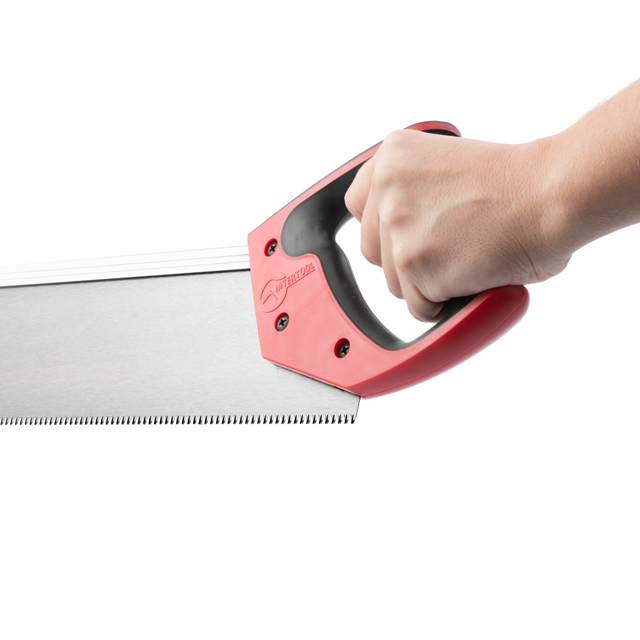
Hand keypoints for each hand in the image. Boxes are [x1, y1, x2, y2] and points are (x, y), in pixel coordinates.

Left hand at [344, 129, 569, 320]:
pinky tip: (469, 278)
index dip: (383, 227)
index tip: (403, 234)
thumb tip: (394, 231)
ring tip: (465, 260)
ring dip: (425, 283)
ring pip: (394, 282)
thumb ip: (409, 191)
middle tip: (446, 248)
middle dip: (405, 258)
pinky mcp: (415, 266)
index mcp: (392, 156)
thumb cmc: (516, 182)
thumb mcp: (444, 163)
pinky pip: (418, 306)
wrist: (550, 193)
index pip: (358, 207)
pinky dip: (443, 304)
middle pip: (373, 250)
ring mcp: (398, 229)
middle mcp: (386, 190)